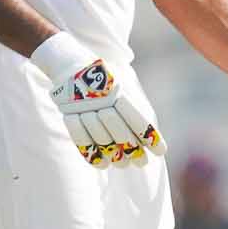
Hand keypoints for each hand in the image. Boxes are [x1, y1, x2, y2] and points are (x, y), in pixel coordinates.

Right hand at [30, 32, 163, 168]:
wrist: (71, 63)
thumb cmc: (105, 79)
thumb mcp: (123, 85)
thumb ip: (134, 106)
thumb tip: (151, 134)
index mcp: (118, 90)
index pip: (137, 117)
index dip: (150, 136)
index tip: (161, 151)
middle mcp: (100, 98)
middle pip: (119, 131)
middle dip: (133, 150)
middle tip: (142, 163)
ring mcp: (82, 106)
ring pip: (100, 137)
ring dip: (114, 155)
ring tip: (124, 165)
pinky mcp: (67, 113)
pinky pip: (79, 138)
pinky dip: (91, 154)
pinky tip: (103, 165)